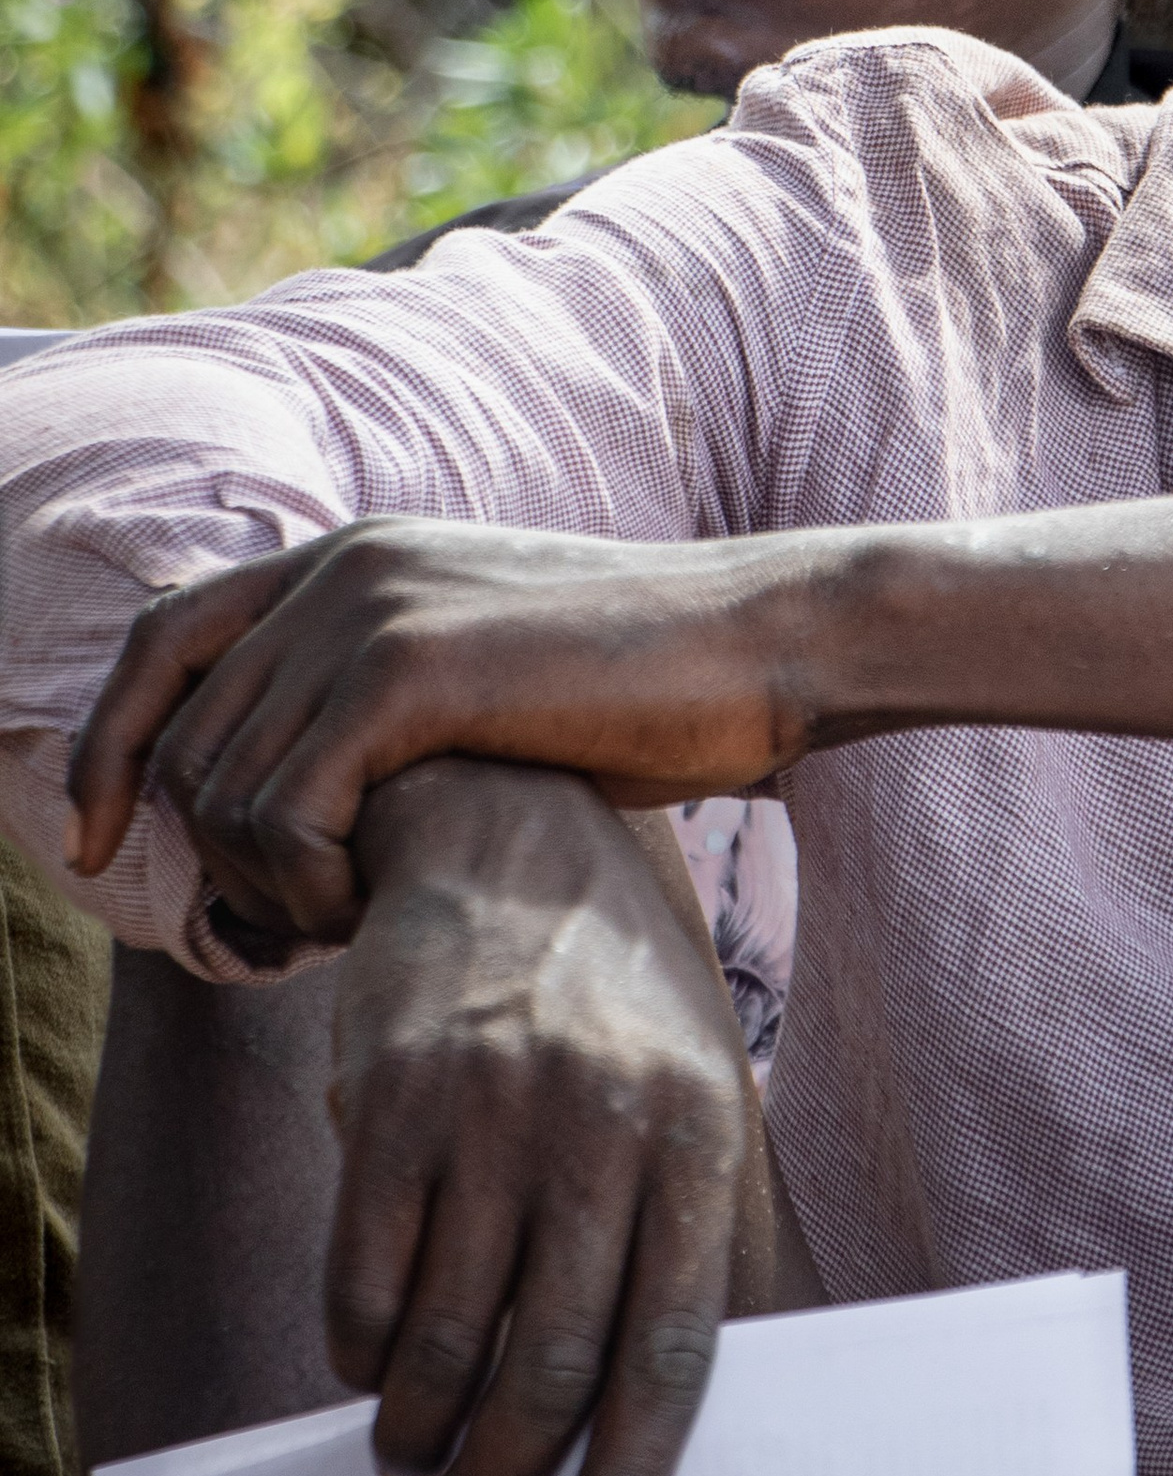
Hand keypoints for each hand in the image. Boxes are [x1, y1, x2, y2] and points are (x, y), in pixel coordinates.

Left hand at [68, 487, 1172, 945]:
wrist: (766, 649)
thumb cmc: (645, 697)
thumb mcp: (482, 688)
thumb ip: (368, 718)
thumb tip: (259, 826)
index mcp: (350, 554)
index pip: (157, 644)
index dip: (108, 749)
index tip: (103, 847)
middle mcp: (340, 562)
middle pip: (178, 740)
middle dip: (217, 857)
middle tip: (308, 921)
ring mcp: (370, 605)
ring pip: (221, 789)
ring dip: (271, 883)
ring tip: (362, 909)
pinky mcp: (409, 666)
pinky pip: (281, 806)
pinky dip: (307, 881)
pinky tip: (376, 900)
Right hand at [328, 758, 761, 1475]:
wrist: (508, 839)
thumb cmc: (620, 999)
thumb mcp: (703, 1085)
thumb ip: (704, 1232)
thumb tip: (701, 1414)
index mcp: (699, 1136)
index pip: (670, 1356)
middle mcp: (601, 1124)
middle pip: (551, 1366)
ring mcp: (493, 1106)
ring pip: (446, 1338)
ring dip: (420, 1435)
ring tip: (413, 1463)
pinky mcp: (394, 1093)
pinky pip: (366, 1275)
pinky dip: (362, 1353)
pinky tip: (373, 1368)